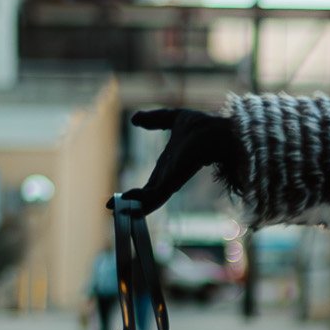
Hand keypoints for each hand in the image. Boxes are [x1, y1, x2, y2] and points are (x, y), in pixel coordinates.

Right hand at [109, 107, 243, 216]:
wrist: (219, 130)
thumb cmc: (204, 126)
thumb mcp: (174, 119)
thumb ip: (155, 119)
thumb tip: (134, 119)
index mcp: (169, 166)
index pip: (150, 185)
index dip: (135, 193)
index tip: (117, 198)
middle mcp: (170, 177)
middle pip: (147, 197)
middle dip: (129, 205)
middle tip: (110, 209)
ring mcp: (172, 181)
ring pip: (149, 200)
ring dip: (132, 206)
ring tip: (115, 210)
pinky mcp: (174, 182)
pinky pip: (155, 196)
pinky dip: (142, 202)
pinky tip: (129, 206)